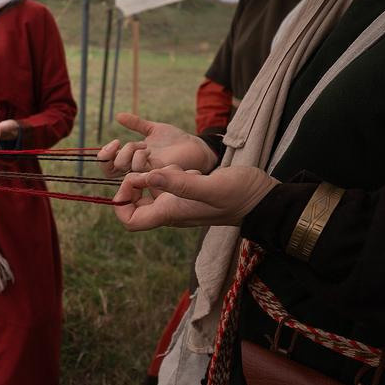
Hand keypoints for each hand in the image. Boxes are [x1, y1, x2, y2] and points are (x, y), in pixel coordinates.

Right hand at [96, 112, 217, 177]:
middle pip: (111, 169)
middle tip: (127, 144)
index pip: (109, 164)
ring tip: (145, 147)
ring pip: (126, 167)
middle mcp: (136, 168)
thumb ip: (136, 123)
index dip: (104, 156)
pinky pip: (140, 168)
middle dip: (116, 154)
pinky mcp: (156, 173)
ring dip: (131, 152)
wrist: (195, 146)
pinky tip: (149, 150)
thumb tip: (118, 115)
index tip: (114, 142)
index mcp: (132, 159)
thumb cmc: (175, 140)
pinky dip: (140, 157)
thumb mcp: (152, 128)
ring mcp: (146, 172)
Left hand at [112, 164, 278, 230]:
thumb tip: (149, 175)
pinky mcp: (187, 190)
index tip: (132, 180)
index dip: (121, 202)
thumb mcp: (211, 187)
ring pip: (149, 188)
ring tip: (168, 163)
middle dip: (134, 182)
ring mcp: (178, 200)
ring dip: (151, 173)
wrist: (262, 198)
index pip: (130, 221)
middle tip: (146, 165)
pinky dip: (166, 169)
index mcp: (170, 213)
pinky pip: (165, 179)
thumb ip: (180, 183)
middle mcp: (170, 210)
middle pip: (135, 203)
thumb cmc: (239, 196)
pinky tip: (184, 165)